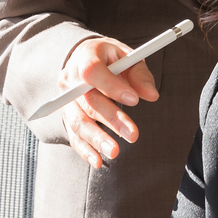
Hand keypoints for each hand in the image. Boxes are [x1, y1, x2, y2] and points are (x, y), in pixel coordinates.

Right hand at [56, 37, 159, 169]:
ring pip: (78, 121)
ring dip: (96, 138)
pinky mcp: (67, 116)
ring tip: (115, 152)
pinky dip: (84, 149)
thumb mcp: (127, 58)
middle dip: (111, 119)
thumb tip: (151, 95)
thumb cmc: (110, 60)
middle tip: (132, 134)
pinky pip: (73, 135)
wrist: (84, 60)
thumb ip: (139, 75)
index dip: (111, 86)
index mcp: (85, 56)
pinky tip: (97, 161)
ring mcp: (65, 100)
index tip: (134, 100)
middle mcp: (70, 79)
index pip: (91, 71)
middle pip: (87, 101)